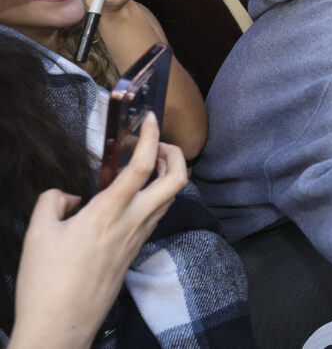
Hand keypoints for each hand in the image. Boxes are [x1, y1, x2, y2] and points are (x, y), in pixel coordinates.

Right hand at [8, 115, 185, 348]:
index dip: (153, 137)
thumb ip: (53, 201)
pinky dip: (154, 197)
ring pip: (169, 200)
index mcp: (109, 213)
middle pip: (177, 182)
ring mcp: (138, 240)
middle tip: (158, 143)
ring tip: (145, 164)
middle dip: (176, 155)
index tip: (151, 120)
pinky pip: (155, 217)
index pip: (143, 167)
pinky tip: (132, 196)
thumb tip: (71, 196)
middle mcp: (133, 224)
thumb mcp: (38, 232)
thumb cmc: (46, 283)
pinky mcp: (135, 253)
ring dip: (167, 176)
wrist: (60, 328)